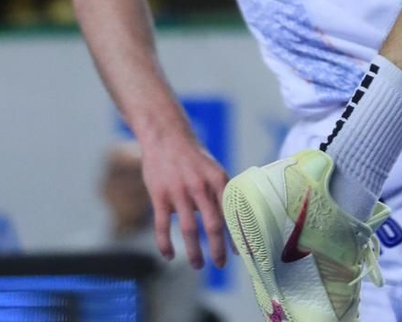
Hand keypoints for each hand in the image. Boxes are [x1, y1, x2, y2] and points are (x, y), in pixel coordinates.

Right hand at [138, 123, 228, 269]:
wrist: (166, 135)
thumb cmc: (193, 156)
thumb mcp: (213, 169)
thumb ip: (220, 193)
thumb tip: (232, 219)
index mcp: (218, 179)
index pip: (232, 212)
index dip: (237, 233)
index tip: (242, 251)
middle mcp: (201, 186)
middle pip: (213, 224)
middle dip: (218, 248)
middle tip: (220, 264)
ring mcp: (179, 191)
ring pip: (188, 229)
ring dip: (194, 252)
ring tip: (198, 266)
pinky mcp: (159, 195)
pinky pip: (162, 226)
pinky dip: (165, 244)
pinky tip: (169, 256)